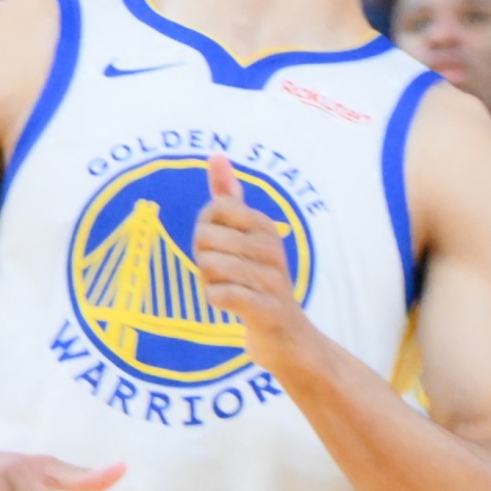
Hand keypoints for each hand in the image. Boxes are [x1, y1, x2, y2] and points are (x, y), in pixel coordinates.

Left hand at [190, 159, 316, 372]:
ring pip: (209, 266)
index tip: (222, 246)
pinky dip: (216, 300)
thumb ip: (229, 196)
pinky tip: (229, 304)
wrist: (287, 335)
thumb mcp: (245, 234)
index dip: (206, 229)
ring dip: (209, 282)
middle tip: (224, 273)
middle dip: (203, 258)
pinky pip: (220, 295)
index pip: (214, 208)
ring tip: (228, 288)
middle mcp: (272, 248)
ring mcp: (272, 280)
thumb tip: (216, 155)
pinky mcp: (267, 311)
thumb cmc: (257, 278)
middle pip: (204, 237)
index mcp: (264, 225)